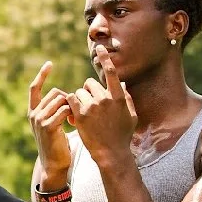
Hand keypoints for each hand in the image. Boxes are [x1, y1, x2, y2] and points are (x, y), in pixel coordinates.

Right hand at [27, 61, 72, 180]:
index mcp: (33, 112)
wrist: (54, 165)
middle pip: (54, 93)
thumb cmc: (58, 144)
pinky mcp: (48, 126)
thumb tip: (67, 96)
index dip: (42, 75)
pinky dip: (72, 114)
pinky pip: (63, 110)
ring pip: (60, 100)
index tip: (49, 64)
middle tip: (74, 112)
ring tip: (75, 119)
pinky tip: (74, 123)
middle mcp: (33, 114)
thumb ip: (56, 110)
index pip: (34, 88)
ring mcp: (39, 120)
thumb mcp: (54, 124)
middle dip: (68, 99)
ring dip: (72, 107)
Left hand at [66, 45, 136, 164]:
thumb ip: (126, 98)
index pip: (111, 73)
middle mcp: (105, 99)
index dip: (105, 59)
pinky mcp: (81, 115)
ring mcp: (92, 106)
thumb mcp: (130, 116)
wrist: (111, 153)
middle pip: (90, 83)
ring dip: (79, 100)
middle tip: (90, 106)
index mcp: (118, 97)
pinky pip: (71, 99)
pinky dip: (71, 104)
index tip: (99, 48)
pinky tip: (76, 115)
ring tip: (84, 114)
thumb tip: (122, 84)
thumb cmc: (123, 135)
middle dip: (88, 92)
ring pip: (79, 92)